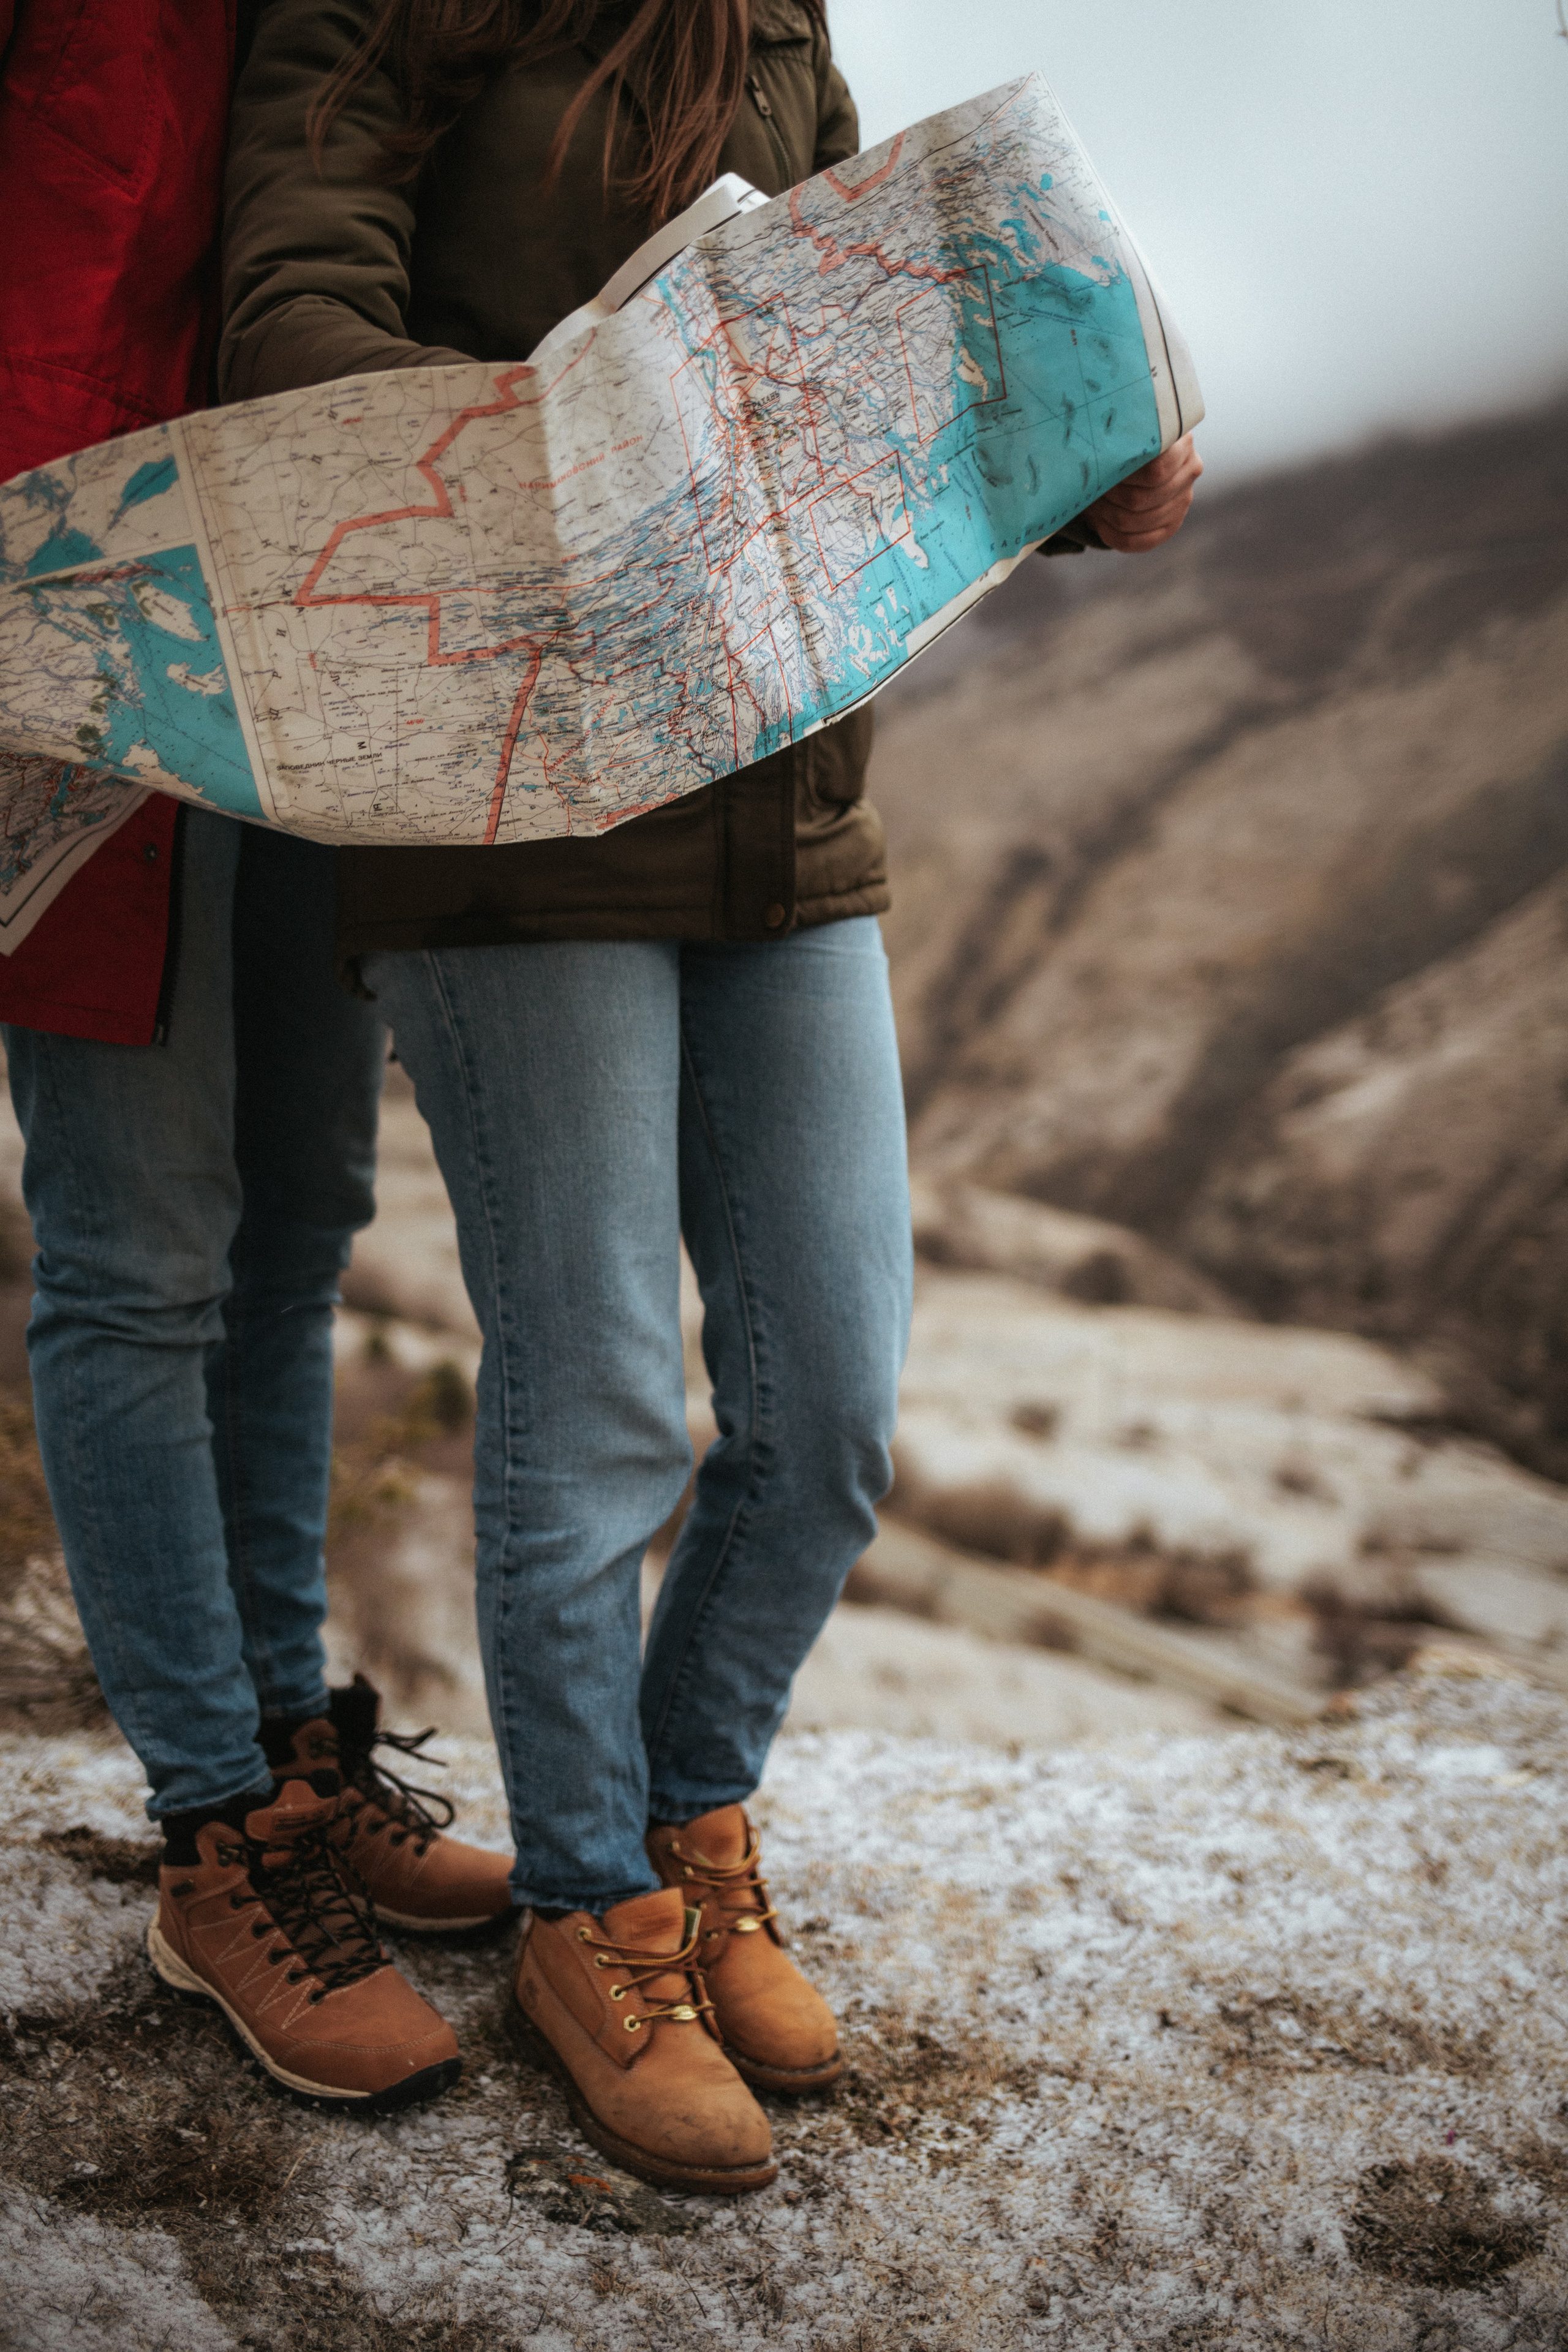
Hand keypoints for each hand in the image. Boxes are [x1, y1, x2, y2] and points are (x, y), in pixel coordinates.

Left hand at [1086, 432, 1201, 553]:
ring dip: (1107, 516)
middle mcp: (1190, 471)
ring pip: (1137, 521)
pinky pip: (1138, 542)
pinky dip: (1113, 536)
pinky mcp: (1172, 525)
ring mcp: (1183, 500)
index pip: (1154, 472)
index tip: (1102, 469)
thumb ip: (1122, 440)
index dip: (1123, 476)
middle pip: (1141, 499)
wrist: (1136, 457)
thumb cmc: (1127, 441)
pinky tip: (1100, 525)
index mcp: (1182, 443)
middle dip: (1109, 497)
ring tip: (1091, 504)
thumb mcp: (1127, 432)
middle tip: (1090, 491)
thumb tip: (1100, 458)